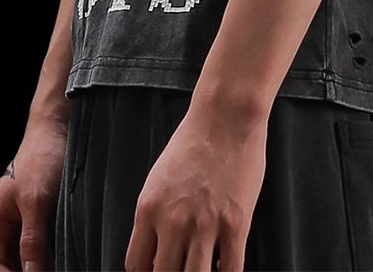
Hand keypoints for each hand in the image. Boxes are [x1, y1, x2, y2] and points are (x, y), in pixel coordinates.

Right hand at [0, 116, 69, 271]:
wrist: (59, 129)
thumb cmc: (43, 157)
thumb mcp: (36, 202)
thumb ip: (31, 241)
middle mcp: (3, 222)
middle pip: (9, 263)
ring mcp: (20, 219)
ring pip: (26, 256)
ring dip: (40, 265)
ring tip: (60, 266)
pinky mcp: (38, 216)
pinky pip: (40, 245)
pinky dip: (49, 254)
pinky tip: (62, 259)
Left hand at [125, 98, 267, 271]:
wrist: (225, 116)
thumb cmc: (193, 142)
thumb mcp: (159, 179)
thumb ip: (155, 215)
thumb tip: (157, 250)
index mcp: (148, 209)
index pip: (136, 265)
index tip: (159, 270)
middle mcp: (173, 221)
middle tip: (182, 266)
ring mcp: (205, 224)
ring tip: (203, 268)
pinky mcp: (236, 224)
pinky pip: (231, 270)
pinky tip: (225, 265)